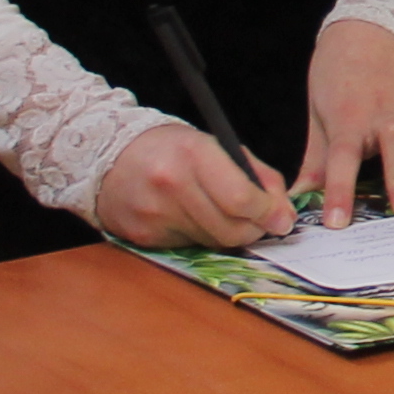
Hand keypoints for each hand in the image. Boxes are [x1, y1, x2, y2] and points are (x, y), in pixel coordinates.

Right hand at [90, 121, 293, 250]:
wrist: (109, 157)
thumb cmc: (171, 148)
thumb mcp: (216, 145)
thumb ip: (256, 174)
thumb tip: (284, 212)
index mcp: (194, 154)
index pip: (241, 198)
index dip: (268, 213)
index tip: (282, 219)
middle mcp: (171, 185)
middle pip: (230, 229)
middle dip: (255, 230)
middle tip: (260, 222)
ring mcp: (154, 215)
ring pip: (213, 242)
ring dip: (228, 234)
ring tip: (223, 214)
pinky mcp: (143, 237)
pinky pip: (189, 247)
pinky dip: (201, 237)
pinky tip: (193, 218)